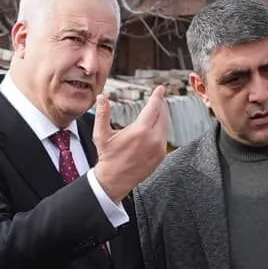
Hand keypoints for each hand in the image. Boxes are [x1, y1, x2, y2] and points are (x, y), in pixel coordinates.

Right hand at [91, 85, 169, 202]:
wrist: (115, 179)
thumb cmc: (108, 156)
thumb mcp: (101, 134)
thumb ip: (103, 113)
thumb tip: (101, 96)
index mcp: (140, 131)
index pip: (154, 107)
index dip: (157, 96)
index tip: (161, 88)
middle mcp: (153, 139)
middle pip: (163, 115)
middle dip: (161, 105)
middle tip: (159, 97)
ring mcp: (159, 148)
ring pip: (165, 126)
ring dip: (163, 116)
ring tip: (158, 110)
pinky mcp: (161, 155)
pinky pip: (164, 137)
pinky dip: (162, 129)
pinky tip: (157, 126)